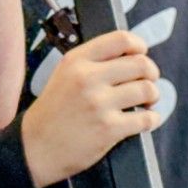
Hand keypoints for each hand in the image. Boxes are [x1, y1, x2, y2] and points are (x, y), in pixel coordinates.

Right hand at [20, 30, 160, 187]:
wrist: (34, 148)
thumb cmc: (52, 113)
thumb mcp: (64, 75)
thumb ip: (93, 62)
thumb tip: (131, 55)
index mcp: (77, 61)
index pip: (121, 39)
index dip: (139, 45)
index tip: (143, 53)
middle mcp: (88, 78)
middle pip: (141, 64)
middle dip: (151, 72)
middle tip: (149, 80)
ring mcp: (99, 104)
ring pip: (147, 90)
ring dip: (153, 95)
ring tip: (147, 101)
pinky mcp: (108, 129)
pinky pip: (145, 119)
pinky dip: (152, 119)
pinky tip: (146, 119)